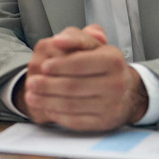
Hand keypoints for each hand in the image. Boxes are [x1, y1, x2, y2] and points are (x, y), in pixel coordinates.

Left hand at [14, 24, 148, 131]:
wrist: (127, 91)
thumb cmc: (103, 64)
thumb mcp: (94, 45)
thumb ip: (76, 37)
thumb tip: (58, 40)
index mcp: (113, 60)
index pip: (80, 63)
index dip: (59, 65)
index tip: (43, 66)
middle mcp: (116, 83)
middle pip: (73, 86)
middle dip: (47, 85)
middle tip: (31, 83)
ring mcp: (111, 105)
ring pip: (72, 105)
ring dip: (47, 101)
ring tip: (31, 97)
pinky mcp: (105, 122)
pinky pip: (77, 121)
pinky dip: (59, 116)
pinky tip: (47, 109)